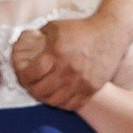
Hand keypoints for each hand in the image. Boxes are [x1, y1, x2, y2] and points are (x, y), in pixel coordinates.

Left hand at [12, 7, 127, 112]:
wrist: (110, 33)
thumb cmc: (81, 28)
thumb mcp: (55, 27)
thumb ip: (37, 37)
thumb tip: (22, 45)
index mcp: (56, 54)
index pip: (30, 75)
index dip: (22, 77)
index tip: (23, 75)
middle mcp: (68, 70)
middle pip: (40, 91)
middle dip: (32, 89)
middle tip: (32, 85)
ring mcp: (81, 82)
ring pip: (55, 101)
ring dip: (46, 98)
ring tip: (45, 91)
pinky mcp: (92, 88)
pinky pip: (73, 105)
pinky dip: (63, 103)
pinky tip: (61, 95)